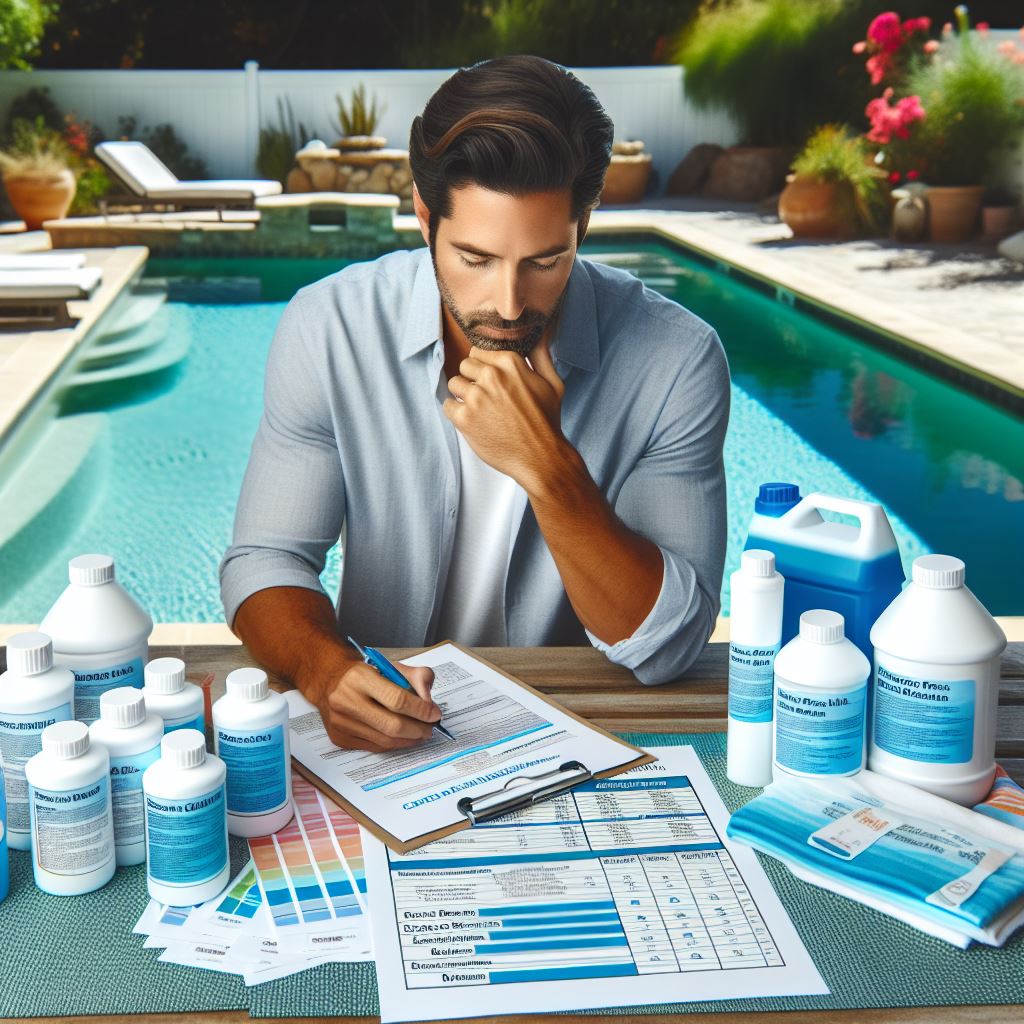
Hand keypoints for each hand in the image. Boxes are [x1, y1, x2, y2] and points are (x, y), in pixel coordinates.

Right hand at [312, 658, 440, 752]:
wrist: (330, 680)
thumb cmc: (365, 673)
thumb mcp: (392, 666)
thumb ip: (418, 677)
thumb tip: (429, 702)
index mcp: (359, 677)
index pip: (397, 700)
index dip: (421, 710)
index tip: (435, 714)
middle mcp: (346, 700)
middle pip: (392, 726)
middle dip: (419, 729)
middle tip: (431, 727)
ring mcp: (341, 722)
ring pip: (385, 741)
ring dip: (409, 739)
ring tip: (421, 732)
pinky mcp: (340, 738)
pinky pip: (375, 747)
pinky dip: (394, 744)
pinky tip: (403, 737)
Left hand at [443, 343, 565, 490]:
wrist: (541, 457)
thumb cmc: (547, 421)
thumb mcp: (553, 384)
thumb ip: (541, 356)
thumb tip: (539, 335)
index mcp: (510, 362)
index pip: (478, 351)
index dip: (483, 366)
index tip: (491, 381)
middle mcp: (491, 375)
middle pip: (465, 365)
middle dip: (473, 379)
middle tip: (487, 398)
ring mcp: (476, 397)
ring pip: (454, 384)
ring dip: (463, 396)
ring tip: (480, 410)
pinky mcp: (464, 418)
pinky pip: (448, 405)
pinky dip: (456, 413)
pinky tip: (473, 421)